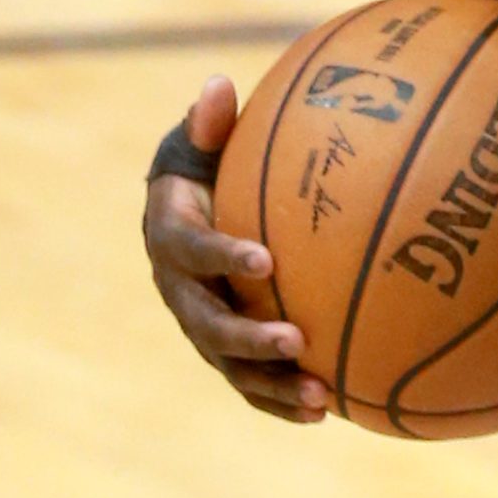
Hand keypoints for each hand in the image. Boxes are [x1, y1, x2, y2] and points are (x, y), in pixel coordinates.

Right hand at [142, 77, 329, 422]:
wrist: (184, 209)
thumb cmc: (206, 164)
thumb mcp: (202, 140)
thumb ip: (210, 123)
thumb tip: (218, 86)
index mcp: (171, 235)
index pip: (192, 249)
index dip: (223, 255)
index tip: (266, 259)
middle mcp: (178, 289)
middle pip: (206, 322)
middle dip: (248, 336)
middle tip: (295, 339)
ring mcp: (199, 323)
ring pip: (229, 364)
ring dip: (271, 382)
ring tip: (319, 396)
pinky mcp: (222, 348)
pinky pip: (249, 380)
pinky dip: (280, 398)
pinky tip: (326, 411)